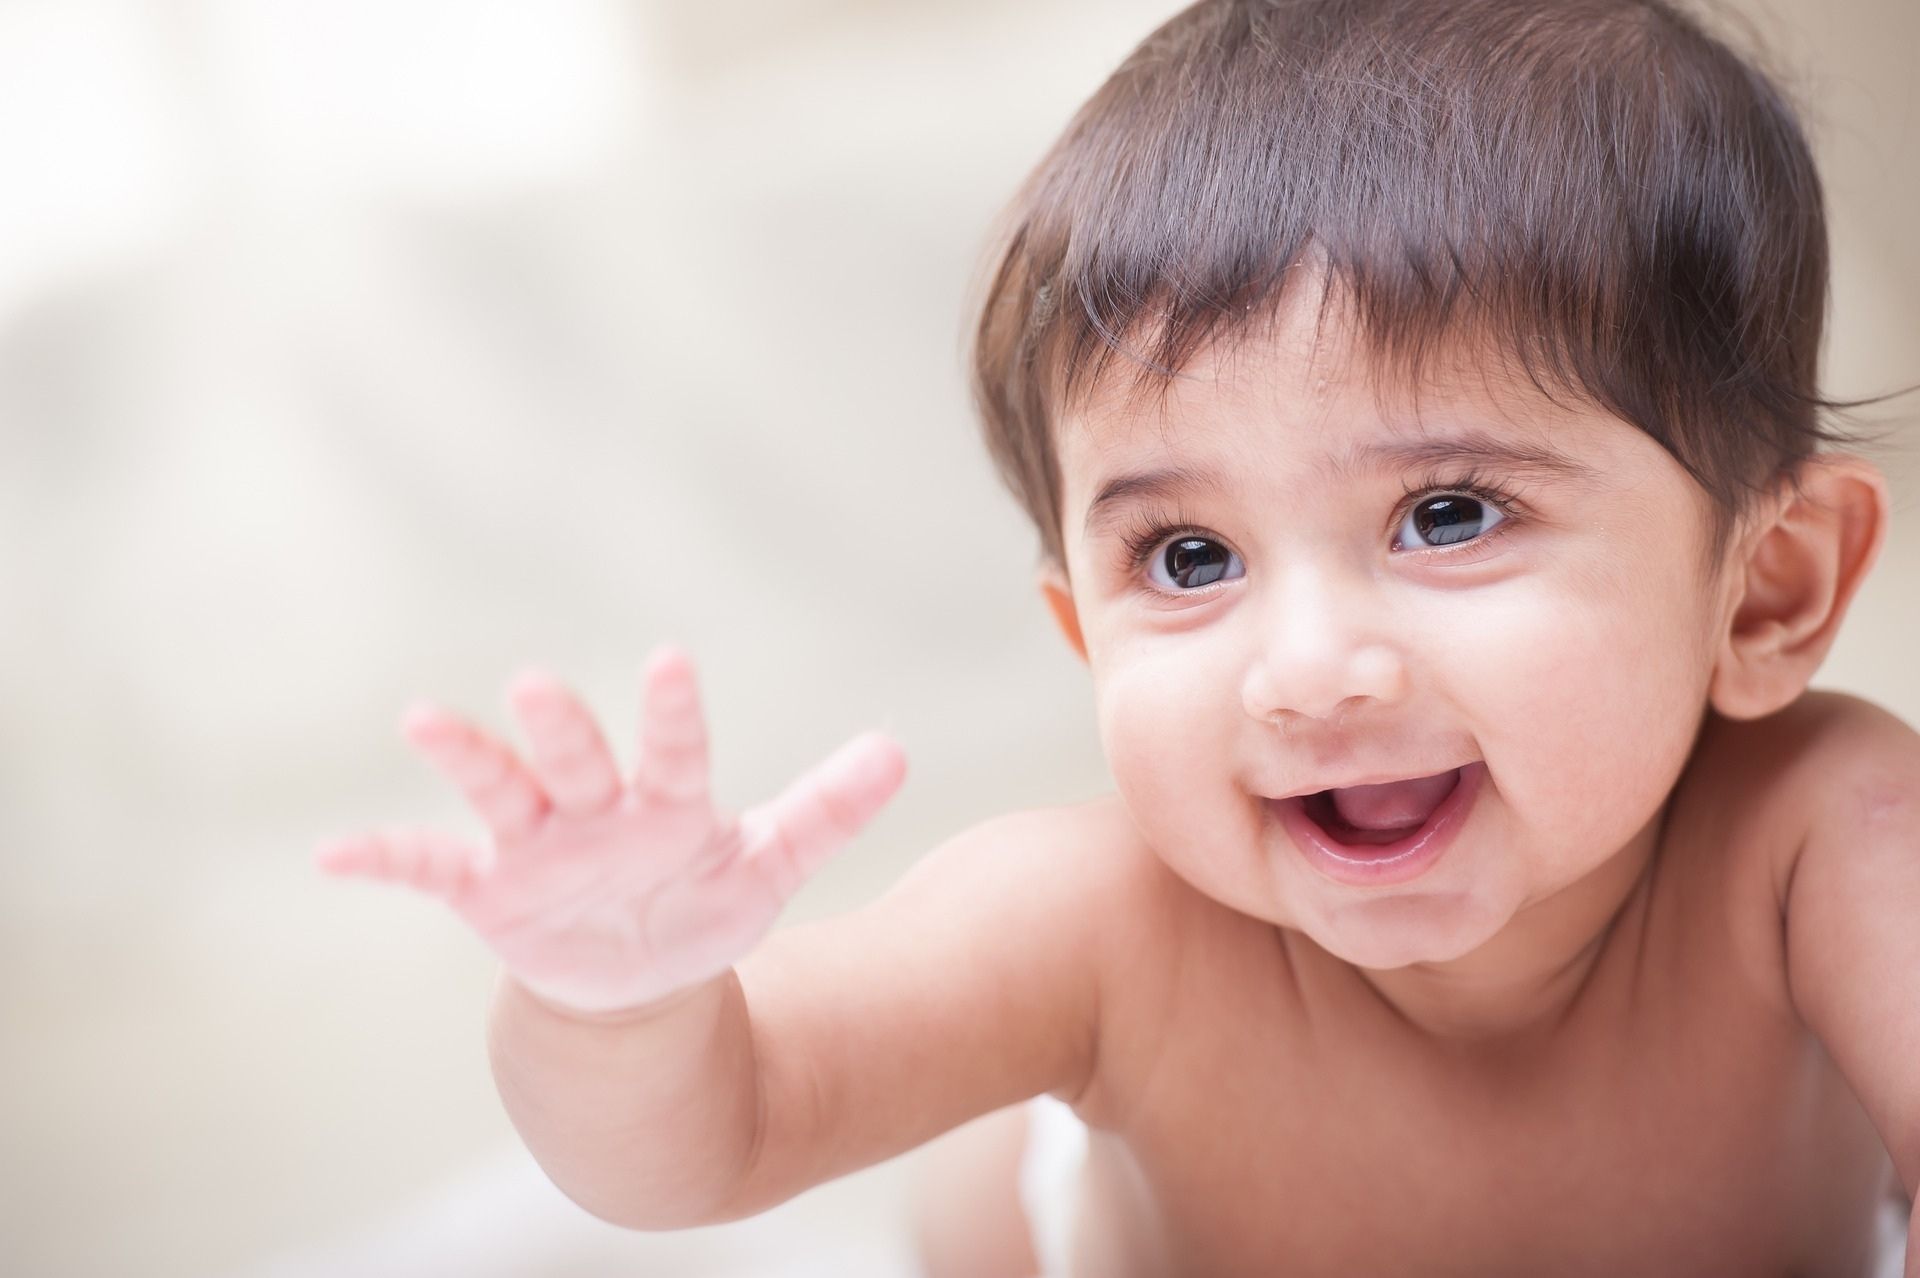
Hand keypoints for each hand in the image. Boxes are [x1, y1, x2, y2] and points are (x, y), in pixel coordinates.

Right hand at [314, 645, 905, 1016]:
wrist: (637, 976)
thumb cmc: (702, 900)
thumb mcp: (768, 864)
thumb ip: (827, 809)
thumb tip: (897, 748)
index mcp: (668, 802)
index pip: (673, 751)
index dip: (670, 713)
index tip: (667, 663)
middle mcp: (595, 809)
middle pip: (578, 760)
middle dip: (561, 728)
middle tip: (537, 684)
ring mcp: (535, 846)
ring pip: (499, 792)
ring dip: (466, 756)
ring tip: (422, 717)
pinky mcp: (487, 889)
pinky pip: (428, 867)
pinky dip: (383, 859)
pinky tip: (330, 853)